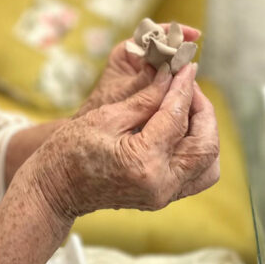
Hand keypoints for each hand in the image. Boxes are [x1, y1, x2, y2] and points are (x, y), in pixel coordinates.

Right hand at [23, 62, 219, 230]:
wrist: (56, 188)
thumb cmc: (70, 150)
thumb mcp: (106, 116)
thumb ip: (145, 99)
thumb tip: (169, 77)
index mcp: (144, 162)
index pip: (176, 118)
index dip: (183, 88)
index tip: (187, 67)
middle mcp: (162, 184)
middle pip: (205, 145)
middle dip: (203, 110)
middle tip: (188, 85)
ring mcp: (165, 195)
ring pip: (208, 164)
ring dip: (205, 132)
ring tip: (187, 105)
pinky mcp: (164, 197)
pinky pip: (196, 174)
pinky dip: (197, 149)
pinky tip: (182, 127)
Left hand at [77, 23, 200, 115]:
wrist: (98, 131)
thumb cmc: (103, 108)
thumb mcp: (123, 94)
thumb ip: (143, 82)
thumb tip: (166, 70)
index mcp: (126, 52)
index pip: (152, 34)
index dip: (173, 32)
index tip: (193, 35)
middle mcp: (137, 60)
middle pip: (163, 49)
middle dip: (180, 52)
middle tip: (194, 58)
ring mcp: (146, 75)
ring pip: (168, 66)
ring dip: (180, 69)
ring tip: (192, 74)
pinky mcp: (153, 90)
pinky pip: (168, 82)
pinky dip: (177, 85)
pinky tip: (187, 90)